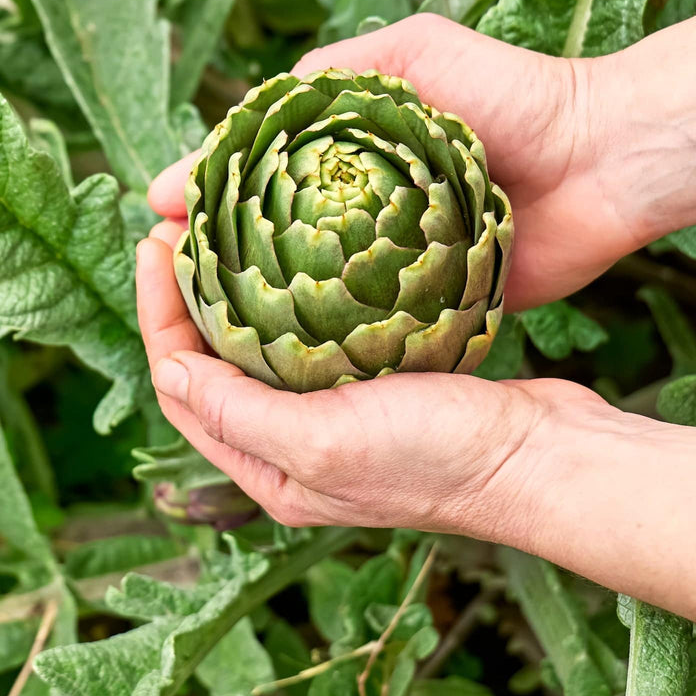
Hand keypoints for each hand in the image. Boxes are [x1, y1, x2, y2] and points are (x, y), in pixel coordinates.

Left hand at [135, 220, 601, 536]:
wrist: (537, 455)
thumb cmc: (438, 457)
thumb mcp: (324, 441)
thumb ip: (239, 412)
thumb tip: (169, 367)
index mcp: (271, 469)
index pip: (185, 386)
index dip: (159, 315)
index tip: (158, 243)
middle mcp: (297, 444)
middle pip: (218, 363)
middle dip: (191, 298)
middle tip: (183, 227)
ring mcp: (341, 412)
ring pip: (268, 345)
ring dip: (242, 293)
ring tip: (229, 231)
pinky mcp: (383, 384)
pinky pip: (320, 336)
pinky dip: (300, 296)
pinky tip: (304, 256)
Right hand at [150, 15, 644, 310]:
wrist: (603, 158)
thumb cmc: (510, 94)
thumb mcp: (413, 52)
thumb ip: (335, 71)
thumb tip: (245, 113)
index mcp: (358, 152)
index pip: (263, 172)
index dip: (208, 190)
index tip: (158, 211)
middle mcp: (372, 208)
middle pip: (280, 235)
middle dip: (220, 256)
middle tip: (166, 276)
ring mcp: (403, 258)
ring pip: (319, 288)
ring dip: (265, 307)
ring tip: (207, 326)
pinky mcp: (440, 302)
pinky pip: (378, 326)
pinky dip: (336, 340)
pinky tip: (286, 360)